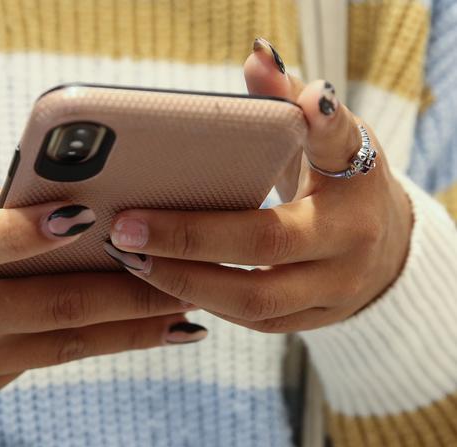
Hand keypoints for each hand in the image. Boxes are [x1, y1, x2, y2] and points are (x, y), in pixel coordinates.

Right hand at [0, 184, 203, 421]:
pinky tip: (149, 333)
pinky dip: (105, 344)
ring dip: (133, 325)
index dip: (32, 230)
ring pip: (68, 341)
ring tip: (186, 307)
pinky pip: (56, 360)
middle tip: (181, 270)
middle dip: (126, 288)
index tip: (90, 214)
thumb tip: (55, 196)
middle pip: (53, 302)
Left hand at [103, 39, 412, 332]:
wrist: (385, 250)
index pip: (339, 146)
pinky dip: (204, 302)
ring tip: (131, 260)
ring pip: (253, 300)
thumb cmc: (343, 186)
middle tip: (126, 228)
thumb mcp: (329, 140)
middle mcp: (351, 242)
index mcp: (357, 181)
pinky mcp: (314, 321)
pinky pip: (253, 322)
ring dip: (184, 281)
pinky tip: (162, 282)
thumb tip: (256, 59)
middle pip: (265, 244)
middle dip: (188, 239)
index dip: (324, 124)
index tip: (305, 103)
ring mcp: (335, 291)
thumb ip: (290, 101)